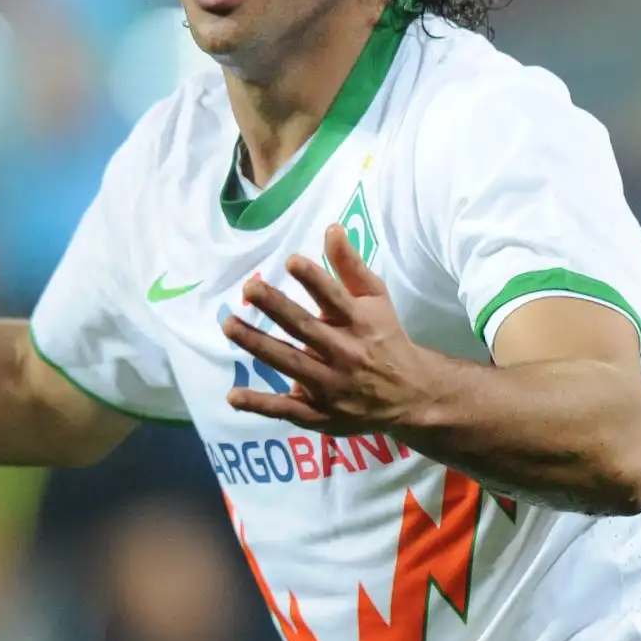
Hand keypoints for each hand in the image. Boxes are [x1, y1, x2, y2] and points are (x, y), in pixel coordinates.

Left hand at [222, 224, 441, 434]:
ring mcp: (332, 386)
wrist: (411, 396)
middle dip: (276, 307)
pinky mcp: (321, 413)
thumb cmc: (385, 337)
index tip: (291, 261)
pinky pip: (287, 410)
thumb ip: (350, 266)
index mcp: (360, 322)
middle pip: (306, 329)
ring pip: (290, 363)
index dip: (314, 279)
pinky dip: (260, 404)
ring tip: (229, 326)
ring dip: (258, 345)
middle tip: (249, 288)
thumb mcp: (376, 299)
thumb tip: (331, 227)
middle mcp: (345, 353)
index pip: (335, 297)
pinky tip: (233, 396)